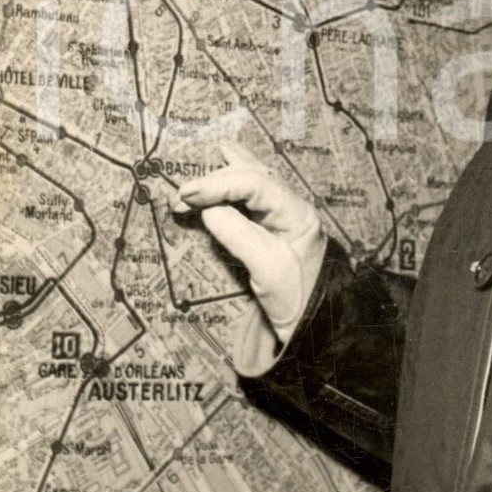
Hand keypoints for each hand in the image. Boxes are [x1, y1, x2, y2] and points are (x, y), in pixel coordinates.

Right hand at [170, 138, 325, 371]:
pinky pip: (248, 194)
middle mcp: (291, 204)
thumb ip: (237, 234)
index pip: (255, 184)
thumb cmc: (295, 297)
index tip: (186, 194)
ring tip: (190, 177)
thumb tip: (207, 209)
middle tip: (178, 198)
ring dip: (218, 177)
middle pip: (250, 175)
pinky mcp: (271, 222)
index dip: (218, 184)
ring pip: (249, 178)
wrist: (313, 321)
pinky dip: (227, 184)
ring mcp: (281, 211)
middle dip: (212, 181)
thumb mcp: (266, 269)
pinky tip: (215, 171)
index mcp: (297, 212)